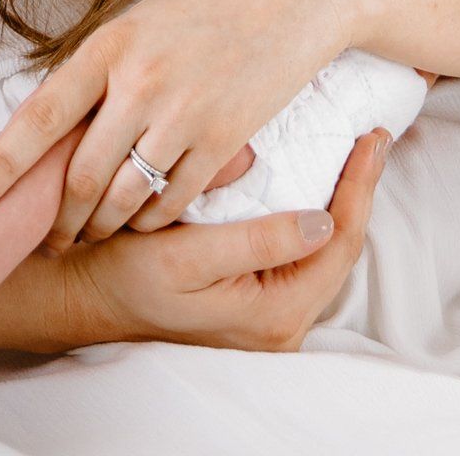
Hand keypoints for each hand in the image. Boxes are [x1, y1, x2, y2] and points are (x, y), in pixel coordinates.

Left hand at [0, 0, 354, 244]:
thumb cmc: (214, 1)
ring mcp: (183, 112)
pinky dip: (153, 221)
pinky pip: (173, 202)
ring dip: (103, 227)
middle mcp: (139, 81)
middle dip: (59, 220)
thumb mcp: (145, 19)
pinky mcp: (224, 138)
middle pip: (80, 177)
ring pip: (124, 198)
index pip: (39, 116)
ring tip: (95, 234)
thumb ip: (105, 69)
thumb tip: (59, 122)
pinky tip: (147, 220)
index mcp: (110, 45)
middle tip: (50, 240)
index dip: (1, 166)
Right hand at [70, 131, 386, 350]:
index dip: (360, 187)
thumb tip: (324, 221)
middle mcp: (282, 324)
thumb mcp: (186, 256)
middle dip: (357, 188)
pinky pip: (301, 251)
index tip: (372, 137)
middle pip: (341, 248)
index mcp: (274, 316)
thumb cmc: (128, 273)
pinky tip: (316, 175)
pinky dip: (313, 208)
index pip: (340, 244)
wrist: (87, 294)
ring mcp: (271, 313)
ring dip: (339, 196)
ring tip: (353, 149)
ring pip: (325, 248)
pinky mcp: (257, 297)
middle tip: (372, 135)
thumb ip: (256, 241)